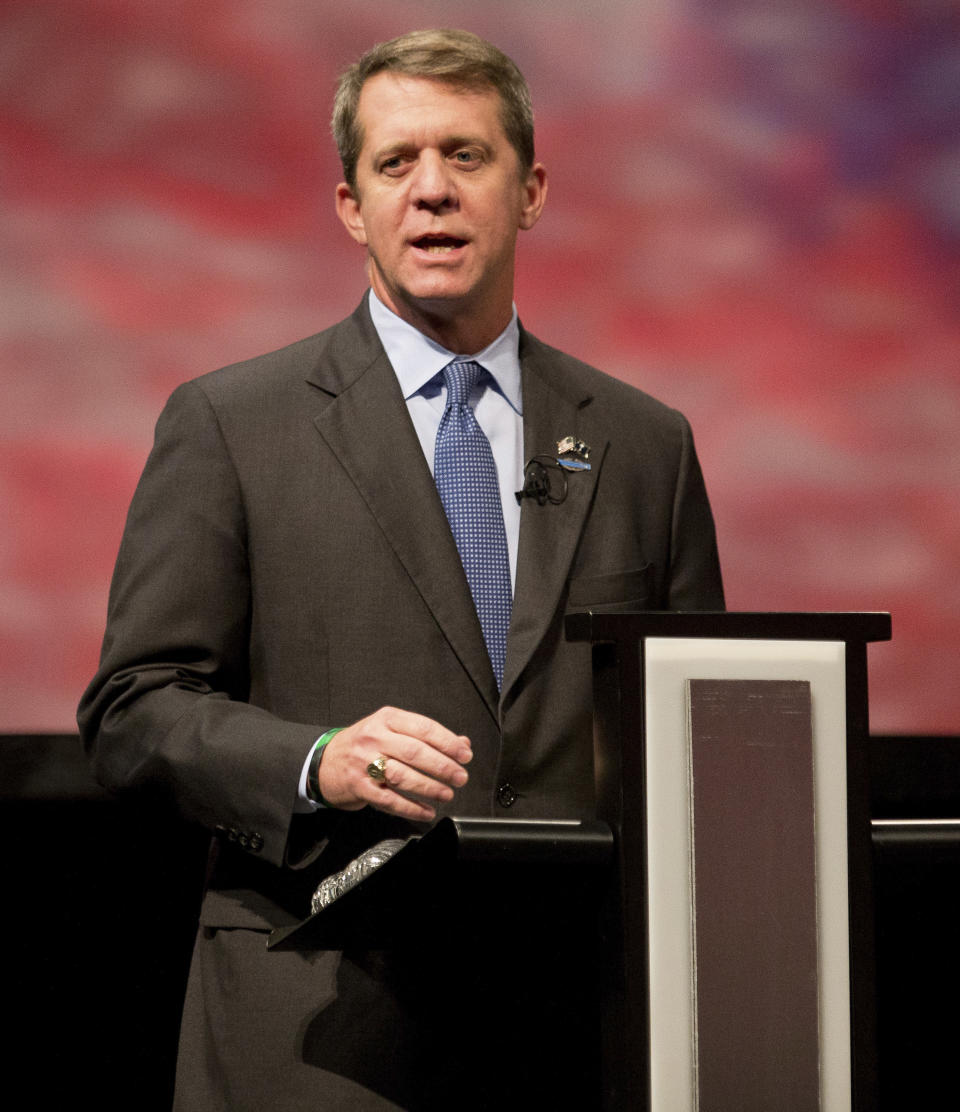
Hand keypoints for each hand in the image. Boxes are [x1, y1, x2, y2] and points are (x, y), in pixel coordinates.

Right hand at [317, 706, 471, 821]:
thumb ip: (426, 735)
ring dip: (429, 788)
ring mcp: (364, 763)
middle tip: (460, 777)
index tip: (465, 754)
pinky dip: (411, 807)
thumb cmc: (364, 744)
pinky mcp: (359, 787)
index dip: (448, 743)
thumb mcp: (391, 729)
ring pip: (403, 776)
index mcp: (387, 719)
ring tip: (447, 794)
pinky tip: (426, 811)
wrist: (325, 761)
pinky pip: (389, 799)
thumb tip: (461, 743)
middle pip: (415, 752)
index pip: (424, 728)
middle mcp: (375, 738)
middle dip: (443, 767)